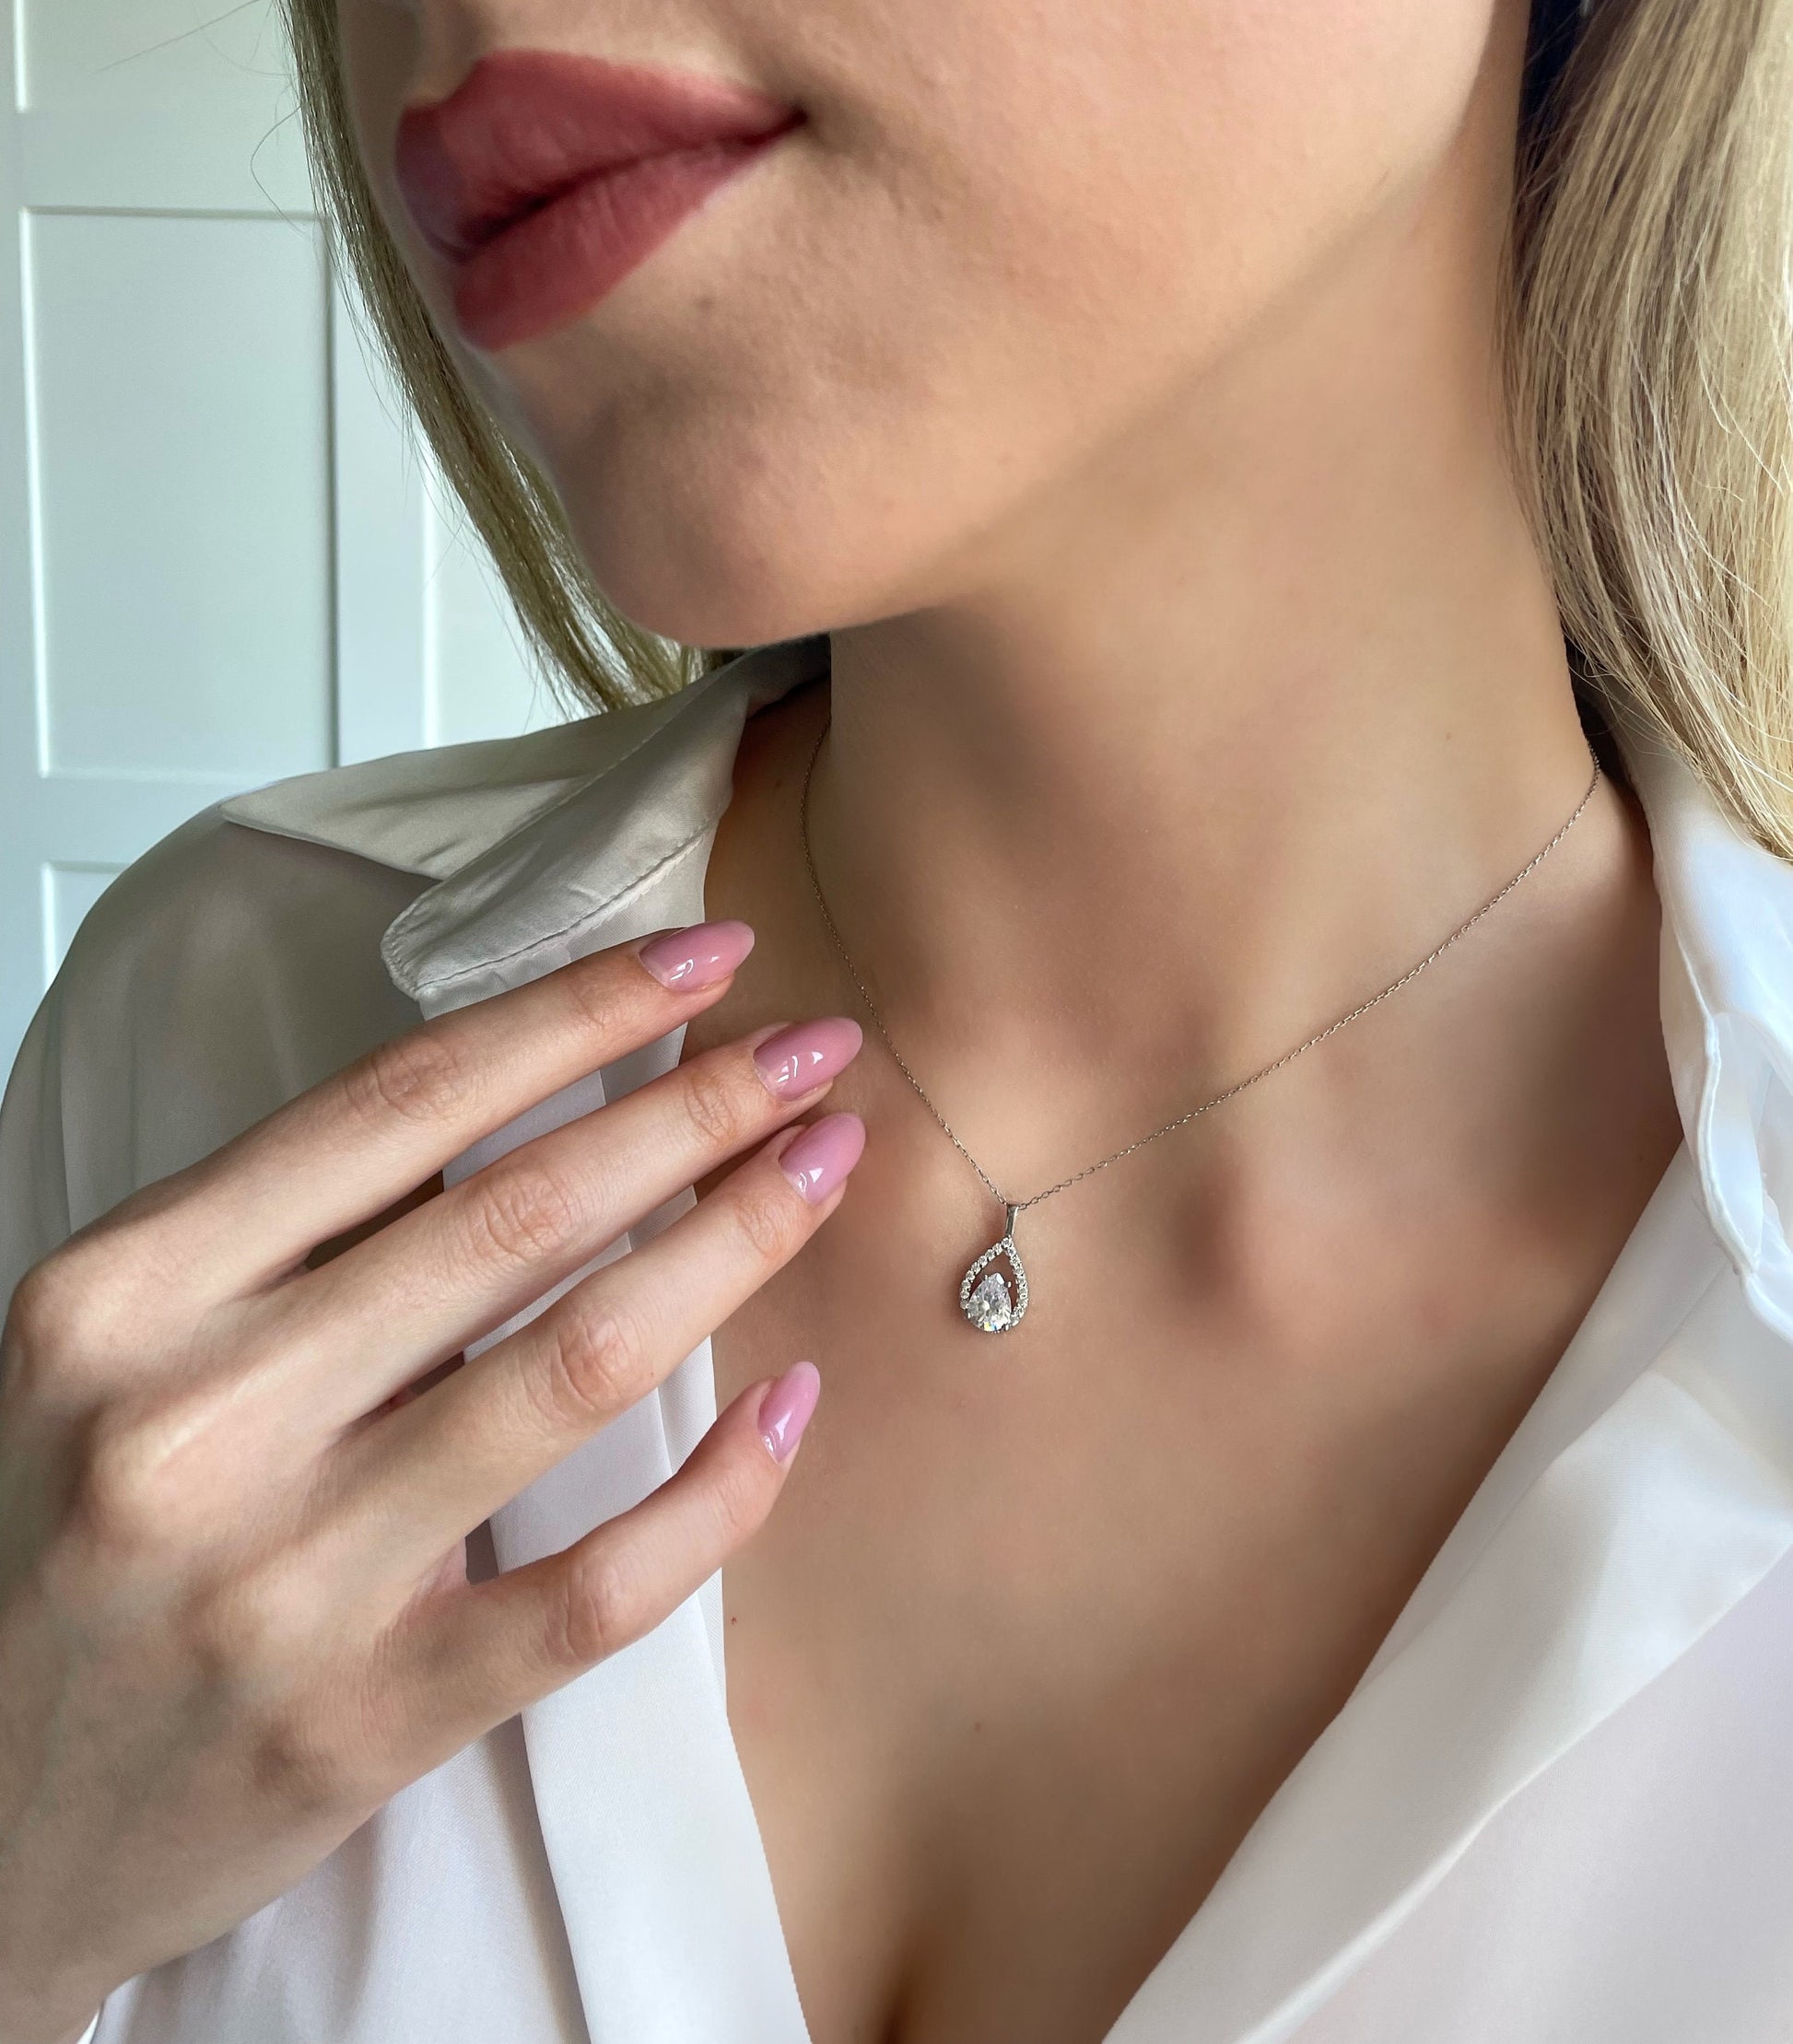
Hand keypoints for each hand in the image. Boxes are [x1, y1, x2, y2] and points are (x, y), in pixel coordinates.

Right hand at [0, 920, 864, 2041]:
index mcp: (125, 1291)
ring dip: (736, 1242)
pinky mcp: (370, 1721)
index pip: (403, 1101)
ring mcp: (286, 1583)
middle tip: (821, 1052)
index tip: (709, 956)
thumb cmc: (78, 1539)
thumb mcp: (123, 1346)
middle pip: (518, 1212)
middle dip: (699, 1106)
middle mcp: (196, 1421)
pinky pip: (598, 1588)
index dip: (580, 1013)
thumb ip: (296, 1234)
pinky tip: (793, 1404)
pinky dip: (720, 1491)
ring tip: (827, 1168)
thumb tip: (543, 1098)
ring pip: (580, 1365)